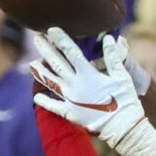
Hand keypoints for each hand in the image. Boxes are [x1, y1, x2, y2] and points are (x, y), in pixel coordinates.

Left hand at [30, 28, 145, 144]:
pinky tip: (36, 97)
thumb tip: (108, 39)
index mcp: (88, 74)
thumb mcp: (122, 76)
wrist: (122, 126)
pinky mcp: (70, 113)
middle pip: (57, 64)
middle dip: (46, 50)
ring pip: (51, 82)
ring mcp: (71, 99)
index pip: (72, 52)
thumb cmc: (125, 99)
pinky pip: (54, 106)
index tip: (52, 29)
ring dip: (40, 72)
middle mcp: (75, 85)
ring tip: (31, 64)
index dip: (61, 39)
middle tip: (37, 39)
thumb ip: (113, 57)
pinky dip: (44, 101)